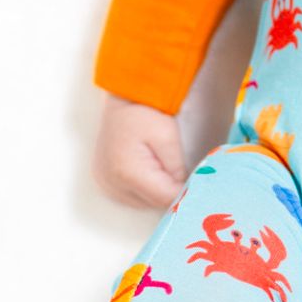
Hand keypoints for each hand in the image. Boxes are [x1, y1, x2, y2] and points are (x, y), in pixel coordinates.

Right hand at [92, 94, 186, 209]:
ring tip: (164, 168)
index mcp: (128, 173)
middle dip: (171, 192)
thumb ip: (178, 169)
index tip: (198, 184)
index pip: (165, 199)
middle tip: (183, 173)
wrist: (123, 98)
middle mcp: (113, 183)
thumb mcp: (168, 137)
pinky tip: (150, 171)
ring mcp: (105, 184)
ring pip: (143, 202)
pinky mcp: (103, 181)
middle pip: (154, 203)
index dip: (184, 193)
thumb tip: (185, 190)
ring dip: (157, 191)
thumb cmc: (145, 112)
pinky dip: (144, 189)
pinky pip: (130, 196)